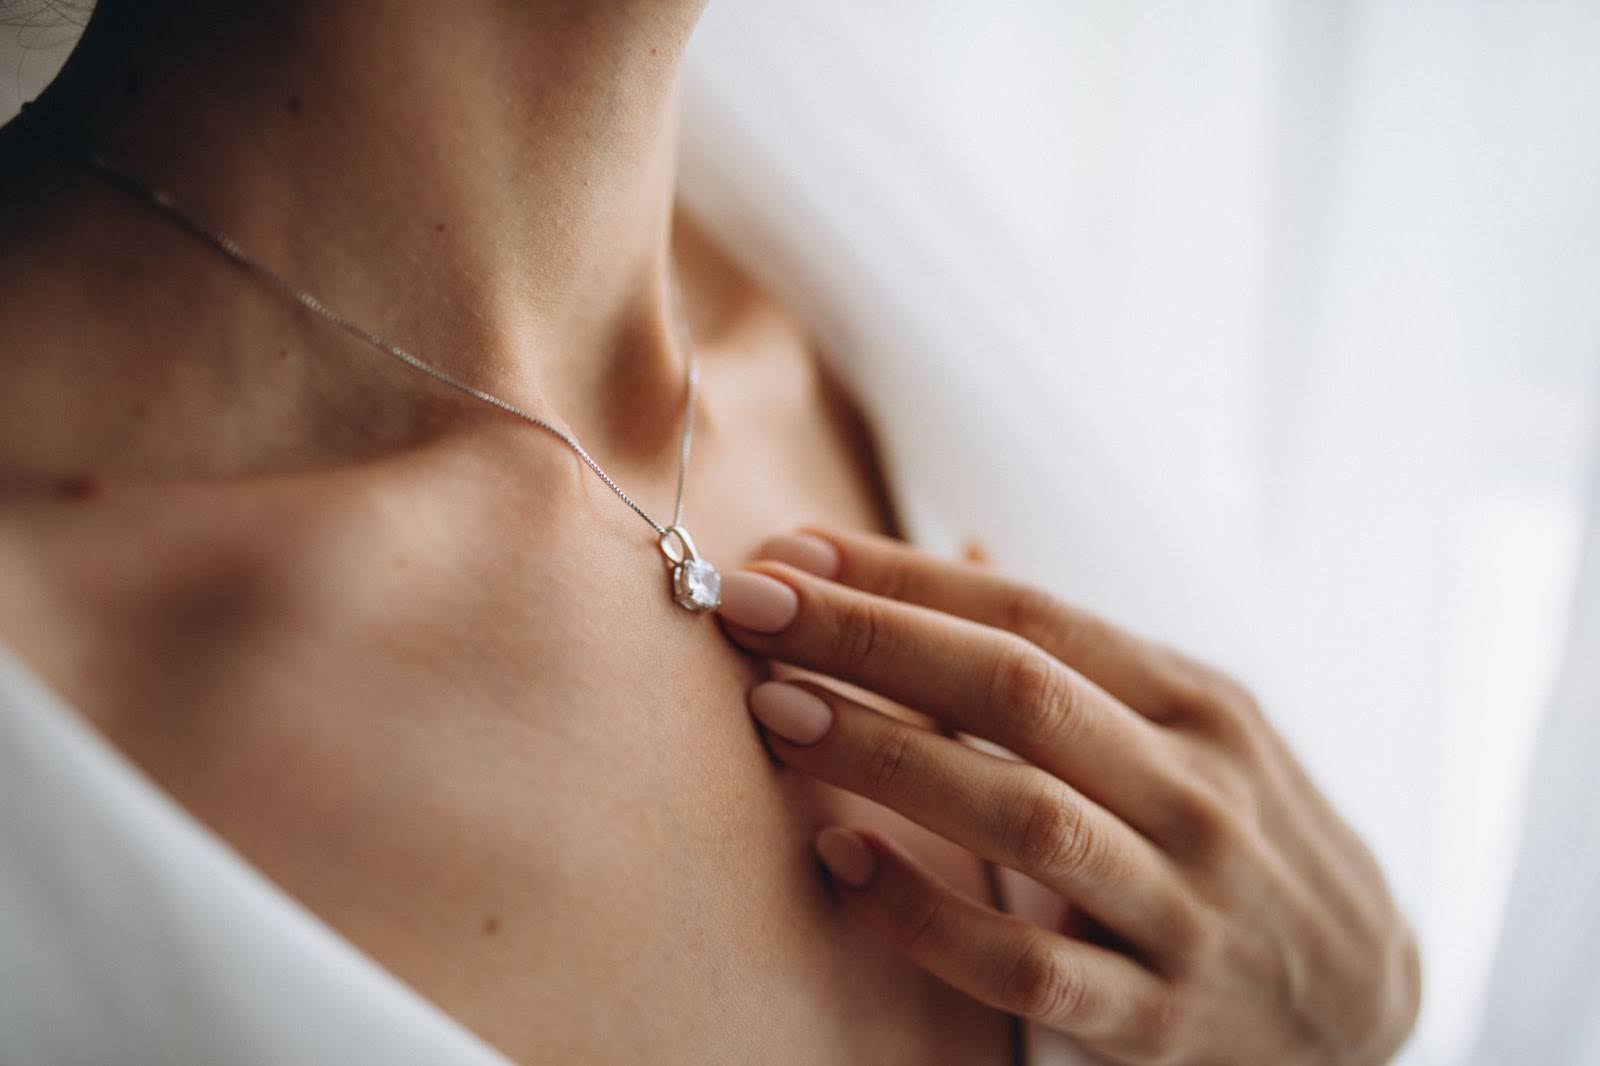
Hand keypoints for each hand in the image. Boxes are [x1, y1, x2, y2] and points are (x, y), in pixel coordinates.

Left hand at [714, 528, 1419, 1064]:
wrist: (1362, 1001)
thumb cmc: (1244, 835)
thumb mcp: (1192, 727)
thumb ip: (1075, 656)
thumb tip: (949, 549)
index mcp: (1201, 704)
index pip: (1034, 615)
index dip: (907, 578)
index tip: (796, 551)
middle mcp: (1200, 792)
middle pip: (1016, 693)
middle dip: (872, 640)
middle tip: (755, 607)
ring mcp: (1185, 908)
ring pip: (1020, 815)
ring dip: (882, 756)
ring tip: (776, 710)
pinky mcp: (1158, 1020)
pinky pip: (1021, 963)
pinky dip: (923, 911)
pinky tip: (838, 858)